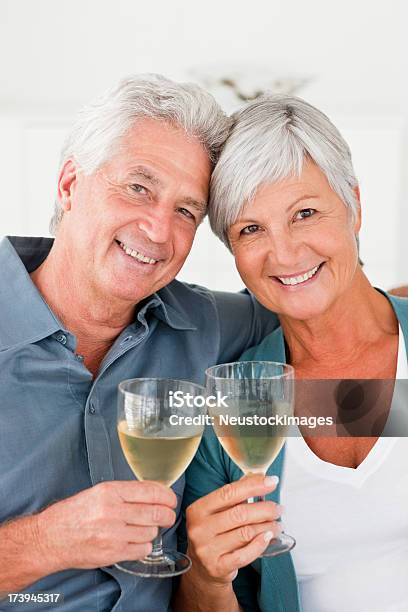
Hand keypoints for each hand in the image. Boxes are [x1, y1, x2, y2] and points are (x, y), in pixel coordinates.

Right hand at [35, 481, 176, 570]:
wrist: (51, 538)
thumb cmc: (74, 514)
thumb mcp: (98, 492)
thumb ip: (125, 492)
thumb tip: (154, 493)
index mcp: (110, 491)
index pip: (150, 490)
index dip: (166, 496)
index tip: (171, 499)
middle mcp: (112, 511)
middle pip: (155, 512)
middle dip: (167, 514)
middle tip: (167, 515)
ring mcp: (113, 534)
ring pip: (150, 531)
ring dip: (151, 531)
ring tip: (142, 529)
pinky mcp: (113, 553)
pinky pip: (142, 549)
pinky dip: (144, 546)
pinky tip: (135, 541)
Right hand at [185, 474, 281, 584]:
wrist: (201, 568)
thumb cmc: (212, 534)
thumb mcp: (216, 513)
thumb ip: (234, 496)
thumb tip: (258, 478)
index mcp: (198, 509)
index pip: (228, 493)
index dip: (253, 486)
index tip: (271, 482)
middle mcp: (199, 529)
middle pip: (240, 514)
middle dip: (265, 509)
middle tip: (278, 508)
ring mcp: (207, 550)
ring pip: (245, 533)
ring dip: (267, 527)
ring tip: (277, 524)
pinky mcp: (218, 567)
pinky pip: (245, 555)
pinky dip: (260, 544)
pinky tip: (268, 537)